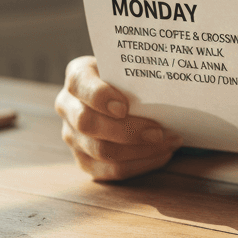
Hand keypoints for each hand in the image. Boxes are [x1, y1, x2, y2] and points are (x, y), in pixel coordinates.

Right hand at [55, 56, 180, 181]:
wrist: (123, 93)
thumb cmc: (130, 78)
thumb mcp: (130, 67)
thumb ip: (139, 71)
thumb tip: (167, 79)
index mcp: (78, 77)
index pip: (79, 84)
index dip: (99, 97)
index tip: (124, 107)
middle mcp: (68, 106)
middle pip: (88, 124)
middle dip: (127, 131)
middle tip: (159, 132)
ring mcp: (73, 136)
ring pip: (101, 151)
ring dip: (140, 151)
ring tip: (169, 143)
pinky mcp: (84, 160)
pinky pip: (110, 170)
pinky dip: (139, 165)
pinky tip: (161, 155)